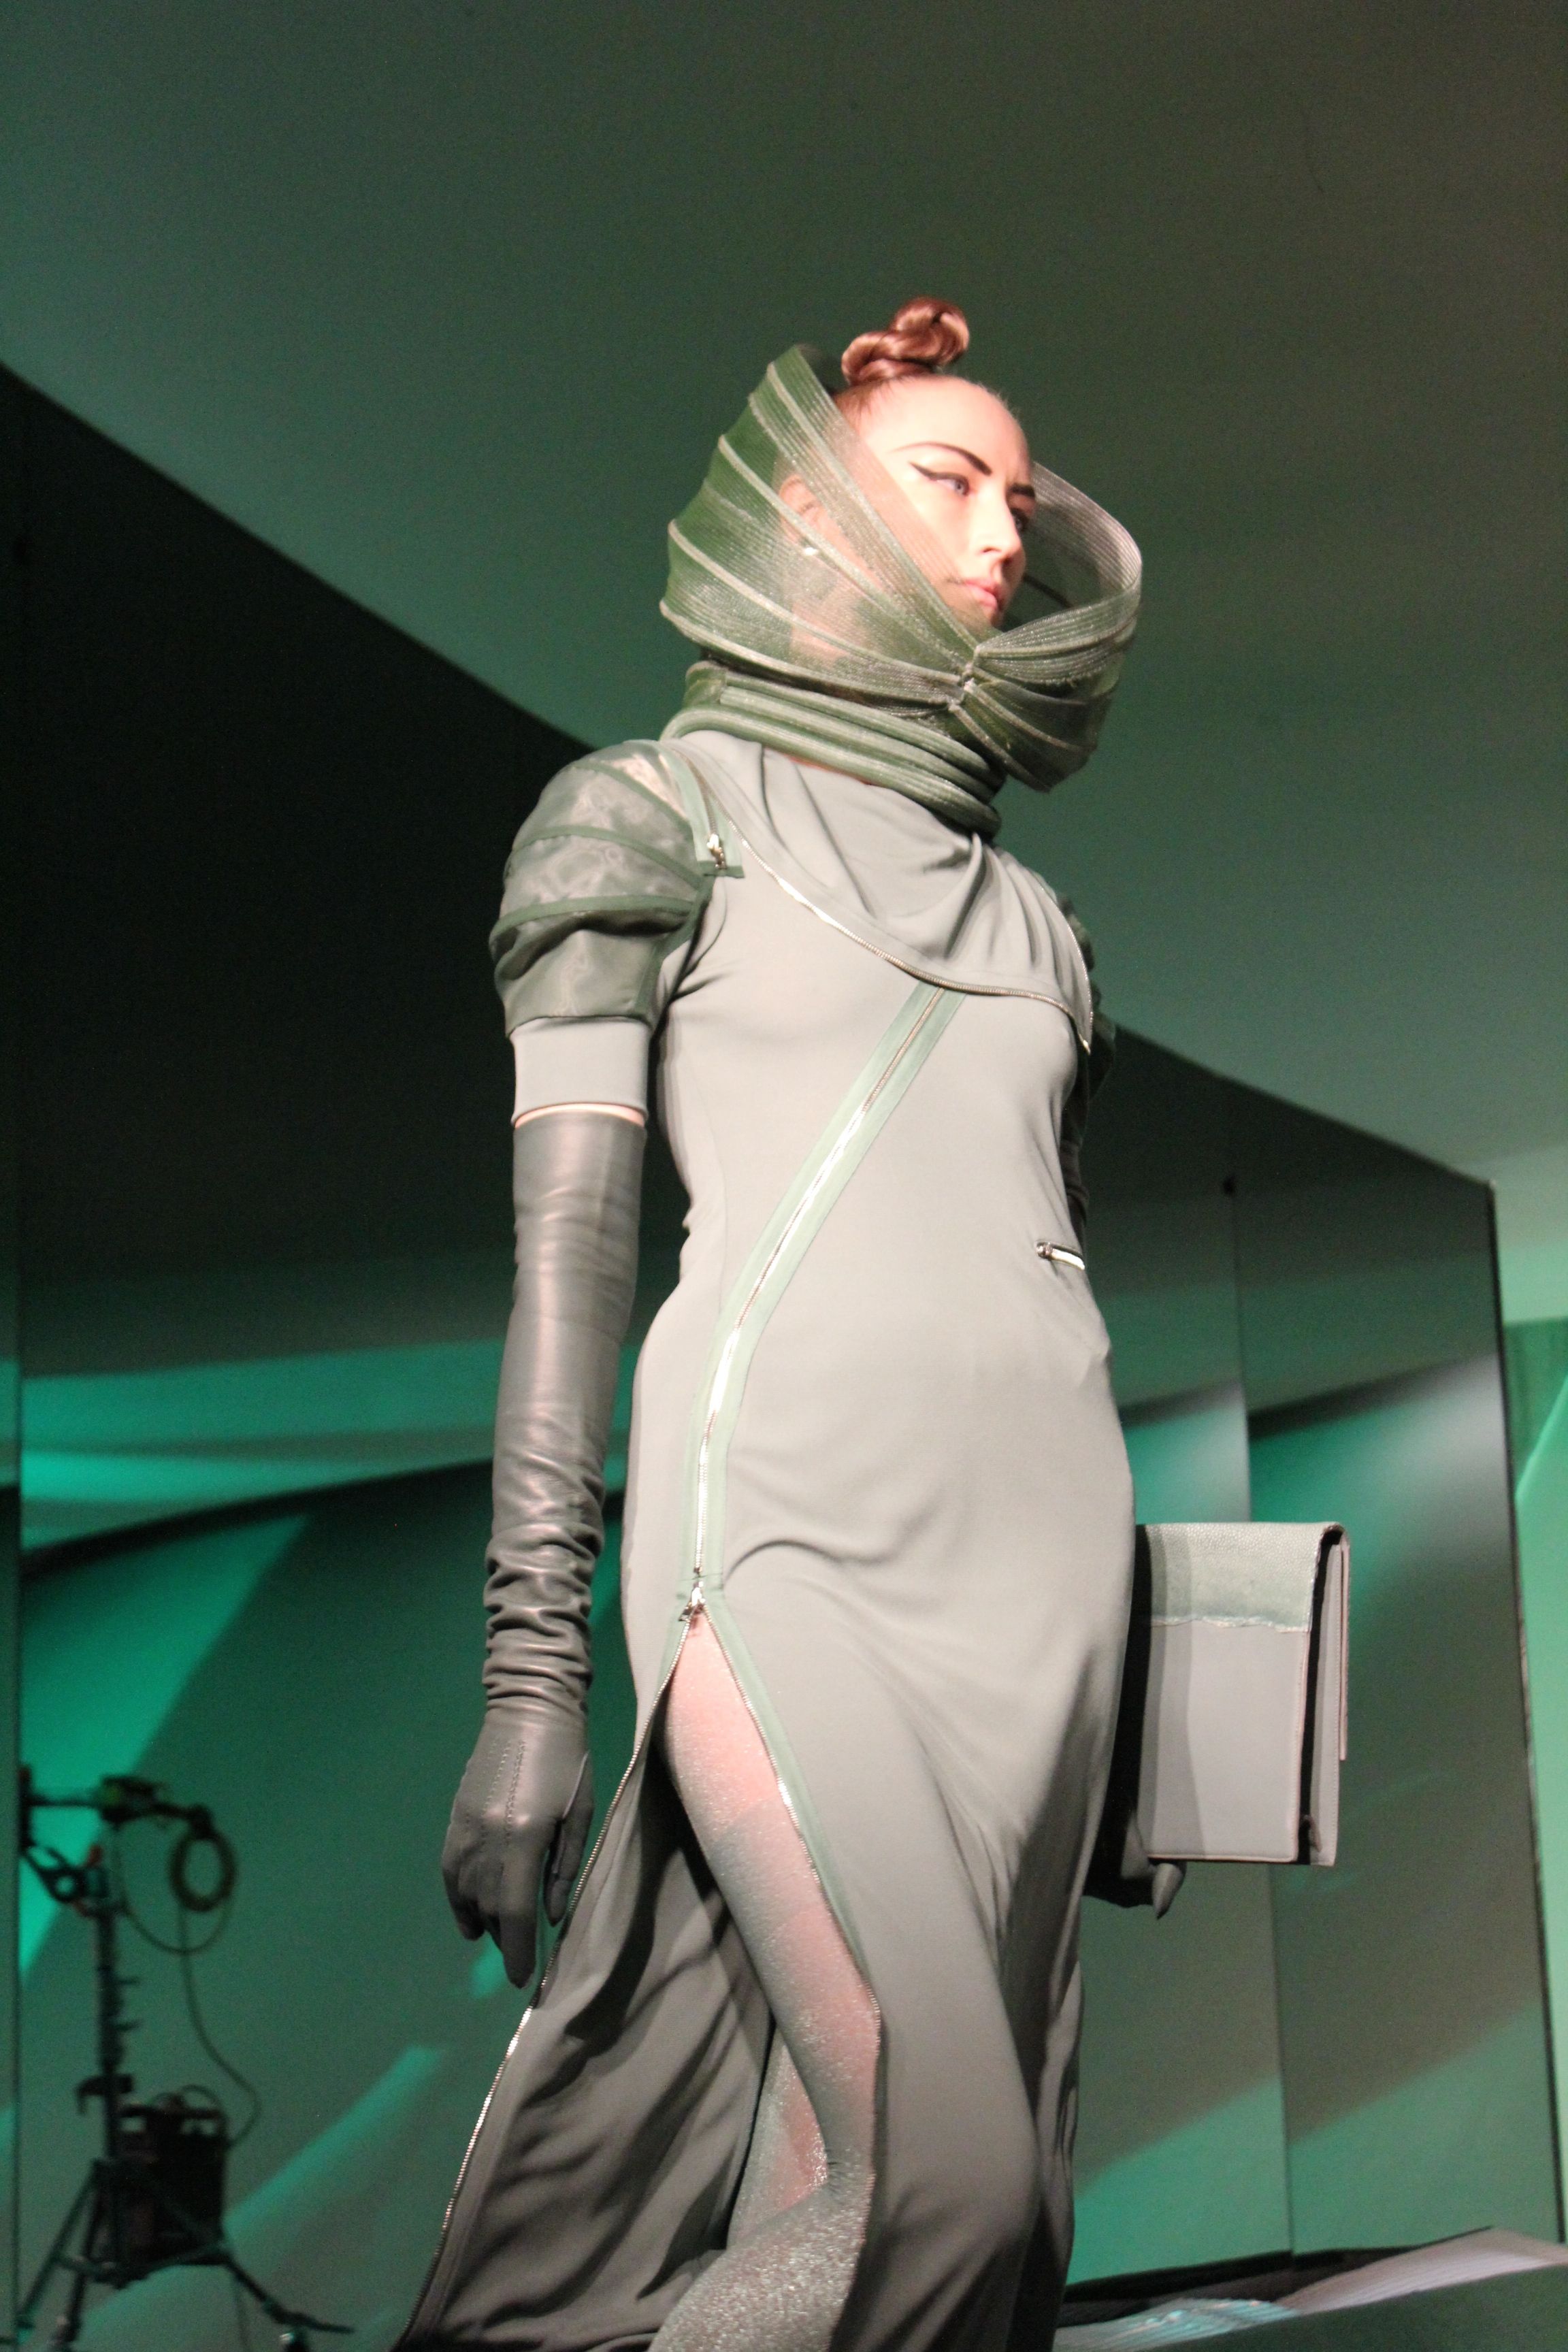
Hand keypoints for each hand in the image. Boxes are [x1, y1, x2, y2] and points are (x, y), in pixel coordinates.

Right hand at [442, 1703, 594, 1987]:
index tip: (523, 1979)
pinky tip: (471, 1918)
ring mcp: (465, 1828)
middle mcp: (487, 1838)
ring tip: (504, 1933)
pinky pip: (450, 1873)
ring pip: (467, 1894)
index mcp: (523, 1836)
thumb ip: (563, 1870)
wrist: (530, 1708)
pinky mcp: (455, 1818)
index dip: (519, 1950)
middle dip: (505, 1938)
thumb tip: (549, 1919)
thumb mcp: (579, 1814)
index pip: (516, 1912)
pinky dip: (459, 1900)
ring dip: (485, 1920)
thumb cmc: (569, 1759)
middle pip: (490, 1907)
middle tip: (523, 1955)